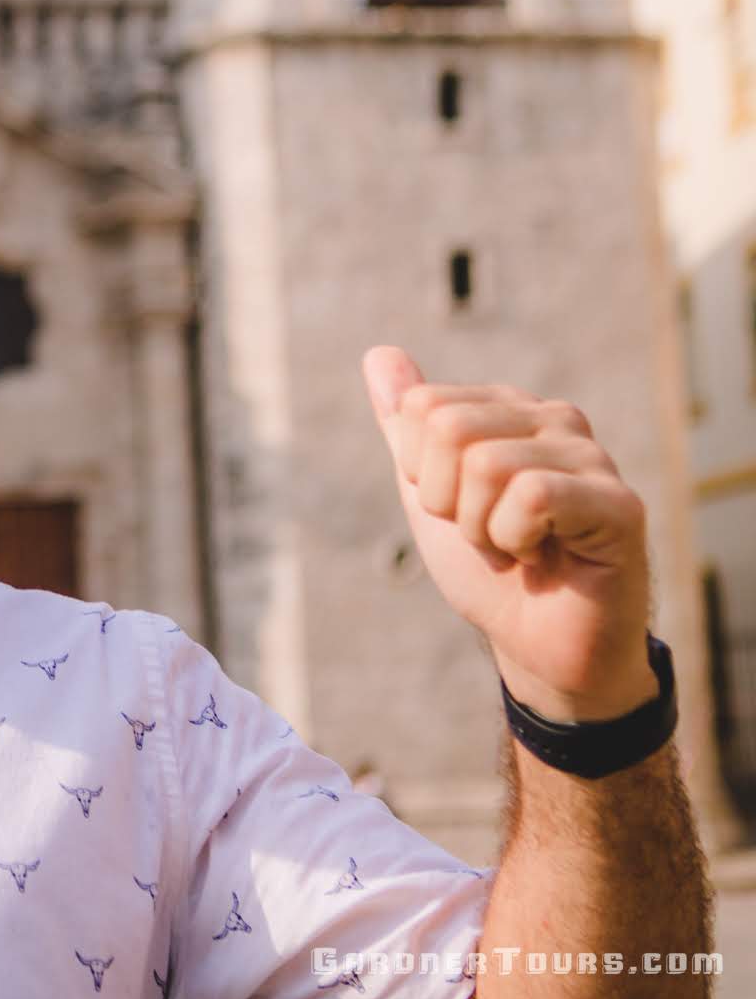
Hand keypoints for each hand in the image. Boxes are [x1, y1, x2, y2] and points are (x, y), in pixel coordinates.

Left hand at [363, 346, 655, 723]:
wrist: (538, 644)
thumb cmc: (489, 568)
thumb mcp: (428, 491)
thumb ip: (405, 426)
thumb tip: (379, 353)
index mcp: (507, 409)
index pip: (421, 405)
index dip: (421, 473)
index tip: (458, 508)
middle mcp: (554, 418)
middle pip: (447, 427)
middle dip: (447, 500)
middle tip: (488, 534)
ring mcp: (591, 456)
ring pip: (485, 463)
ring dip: (481, 528)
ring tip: (518, 548)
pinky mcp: (619, 503)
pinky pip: (530, 495)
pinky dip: (514, 539)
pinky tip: (545, 557)